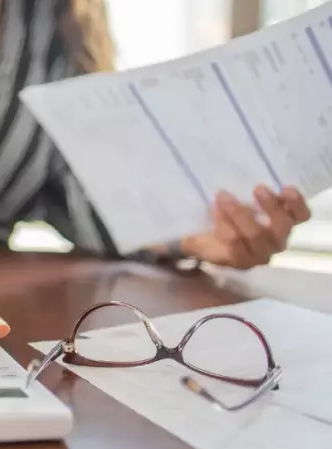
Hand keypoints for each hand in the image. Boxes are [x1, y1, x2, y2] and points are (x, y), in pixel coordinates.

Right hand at [181, 185, 310, 268]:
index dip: (225, 225)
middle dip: (240, 214)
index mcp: (236, 259)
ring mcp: (279, 238)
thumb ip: (172, 245)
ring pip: (281, 227)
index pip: (234, 246)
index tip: (212, 203)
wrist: (237, 232)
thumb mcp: (191, 240)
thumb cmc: (211, 236)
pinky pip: (301, 216)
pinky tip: (286, 189)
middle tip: (223, 194)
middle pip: (257, 236)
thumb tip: (147, 248)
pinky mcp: (291, 222)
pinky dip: (296, 204)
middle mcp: (262, 252)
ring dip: (271, 208)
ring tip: (258, 189)